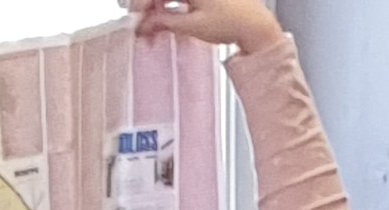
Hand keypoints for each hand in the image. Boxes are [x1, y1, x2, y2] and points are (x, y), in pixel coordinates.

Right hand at [125, 0, 283, 53]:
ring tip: (151, 28)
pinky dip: (169, 4)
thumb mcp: (193, 25)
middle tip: (139, 25)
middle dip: (147, 6)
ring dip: (156, 6)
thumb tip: (147, 23)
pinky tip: (164, 18)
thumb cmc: (232, 22)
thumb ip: (166, 22)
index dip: (140, 3)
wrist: (254, 25)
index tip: (134, 18)